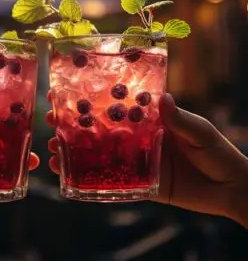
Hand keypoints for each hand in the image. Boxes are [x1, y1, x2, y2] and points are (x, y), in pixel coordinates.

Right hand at [47, 93, 247, 226]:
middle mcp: (136, 136)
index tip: (68, 91)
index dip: (93, 98)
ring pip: (99, 153)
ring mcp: (135, 160)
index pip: (115, 105)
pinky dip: (91, 178)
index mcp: (148, 119)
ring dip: (74, 151)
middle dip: (73, 124)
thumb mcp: (200, 131)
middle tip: (50, 120)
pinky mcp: (139, 182)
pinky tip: (70, 176)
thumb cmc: (217, 152)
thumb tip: (162, 98)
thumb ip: (180, 118)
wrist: (230, 189)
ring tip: (51, 150)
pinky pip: (112, 180)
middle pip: (99, 128)